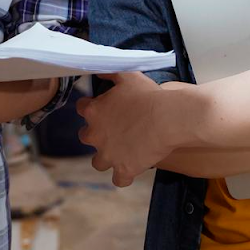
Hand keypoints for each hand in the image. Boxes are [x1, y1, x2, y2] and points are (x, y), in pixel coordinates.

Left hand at [75, 72, 180, 186]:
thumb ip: (109, 72)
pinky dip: (124, 176)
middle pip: (85, 137)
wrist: (167, 119)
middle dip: (97, 134)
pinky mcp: (124, 169)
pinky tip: (131, 169)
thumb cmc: (147, 95)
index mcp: (93, 111)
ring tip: (121, 152)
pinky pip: (119, 180)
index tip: (104, 107)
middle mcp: (95, 135)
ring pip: (98, 162)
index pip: (82, 108)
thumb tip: (97, 69)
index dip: (92, 107)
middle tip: (113, 130)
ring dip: (107, 158)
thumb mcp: (127, 76)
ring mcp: (109, 155)